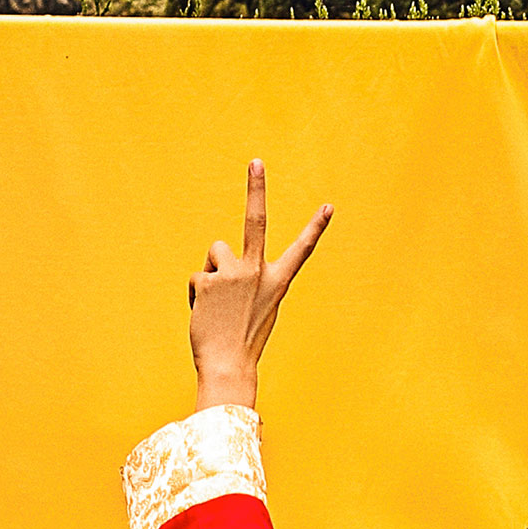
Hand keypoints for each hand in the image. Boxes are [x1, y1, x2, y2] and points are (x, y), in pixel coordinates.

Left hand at [188, 159, 331, 410]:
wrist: (228, 367)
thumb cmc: (243, 341)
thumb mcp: (256, 309)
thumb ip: (244, 280)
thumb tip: (217, 260)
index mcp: (276, 282)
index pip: (301, 251)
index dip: (315, 228)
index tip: (329, 207)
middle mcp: (257, 272)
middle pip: (256, 221)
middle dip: (257, 188)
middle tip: (257, 161)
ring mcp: (233, 274)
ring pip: (215, 254)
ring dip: (212, 274)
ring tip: (217, 305)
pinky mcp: (209, 280)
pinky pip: (199, 278)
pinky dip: (198, 295)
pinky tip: (205, 314)